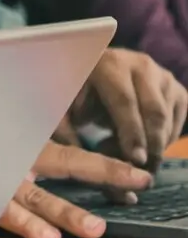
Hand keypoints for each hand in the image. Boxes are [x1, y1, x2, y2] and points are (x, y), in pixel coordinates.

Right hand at [0, 141, 152, 237]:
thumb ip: (25, 145)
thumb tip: (59, 155)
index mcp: (19, 142)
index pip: (70, 153)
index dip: (106, 165)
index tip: (139, 176)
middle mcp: (9, 157)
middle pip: (61, 162)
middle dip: (99, 173)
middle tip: (132, 187)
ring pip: (33, 194)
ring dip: (64, 211)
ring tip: (94, 229)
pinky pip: (1, 212)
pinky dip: (25, 225)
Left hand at [70, 48, 186, 168]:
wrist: (93, 76)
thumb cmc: (73, 95)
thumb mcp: (62, 110)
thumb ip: (67, 132)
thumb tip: (84, 166)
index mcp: (108, 64)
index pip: (125, 101)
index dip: (131, 133)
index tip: (135, 160)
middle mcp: (140, 65)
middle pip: (154, 111)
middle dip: (150, 146)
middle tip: (142, 172)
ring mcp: (162, 75)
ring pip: (168, 119)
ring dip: (155, 145)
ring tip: (131, 161)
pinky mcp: (176, 89)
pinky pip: (177, 122)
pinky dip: (164, 140)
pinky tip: (142, 148)